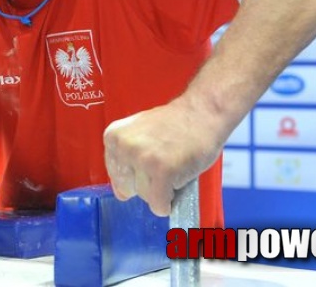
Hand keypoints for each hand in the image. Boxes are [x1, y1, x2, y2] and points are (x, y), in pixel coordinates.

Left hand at [103, 101, 222, 216]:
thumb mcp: (138, 134)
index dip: (137, 174)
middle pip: (128, 189)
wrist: (202, 112)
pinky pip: (160, 204)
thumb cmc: (175, 124)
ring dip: (162, 188)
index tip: (151, 159)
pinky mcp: (163, 171)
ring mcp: (143, 158)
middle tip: (164, 162)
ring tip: (174, 164)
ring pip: (145, 197)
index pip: (116, 176)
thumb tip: (120, 193)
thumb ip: (126, 159)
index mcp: (113, 137)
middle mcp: (123, 147)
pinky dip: (170, 201)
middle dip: (147, 183)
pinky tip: (178, 177)